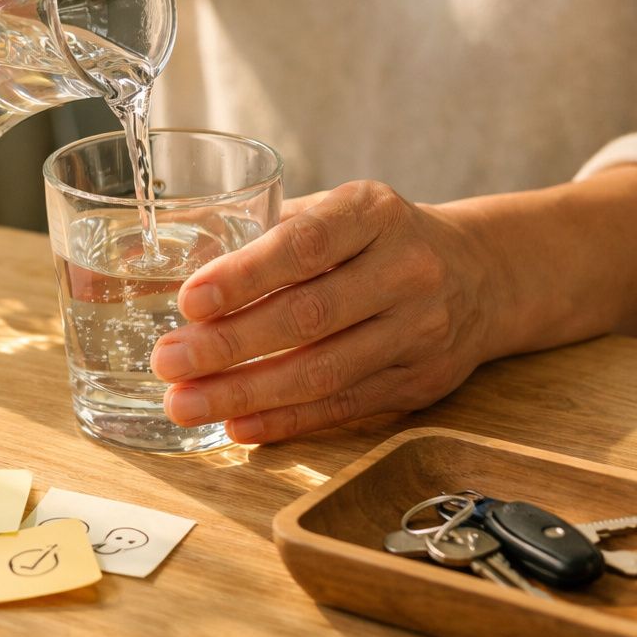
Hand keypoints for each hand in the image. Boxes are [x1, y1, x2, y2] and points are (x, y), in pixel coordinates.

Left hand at [150, 180, 501, 443]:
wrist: (482, 274)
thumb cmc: (374, 239)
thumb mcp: (332, 211)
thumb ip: (257, 231)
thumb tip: (154, 258)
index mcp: (373, 213)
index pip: (304, 244)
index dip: (245, 275)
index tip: (190, 300)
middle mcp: (405, 269)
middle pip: (309, 315)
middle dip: (229, 345)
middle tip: (168, 360)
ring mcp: (419, 330)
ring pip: (324, 371)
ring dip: (246, 392)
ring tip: (186, 404)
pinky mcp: (420, 382)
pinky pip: (344, 406)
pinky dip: (287, 420)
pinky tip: (238, 425)